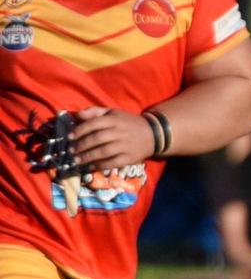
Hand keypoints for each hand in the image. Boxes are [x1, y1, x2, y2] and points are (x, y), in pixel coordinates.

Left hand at [34, 107, 154, 175]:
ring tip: (76, 161)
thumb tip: (77, 115)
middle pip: (97, 139)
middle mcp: (120, 132)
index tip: (70, 137)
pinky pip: (112, 163)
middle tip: (71, 150)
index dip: (80, 131)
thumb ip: (94, 112)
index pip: (94, 124)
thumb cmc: (128, 122)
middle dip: (82, 145)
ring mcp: (126, 146)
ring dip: (88, 157)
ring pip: (103, 152)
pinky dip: (99, 165)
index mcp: (115, 120)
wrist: (153, 133)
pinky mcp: (130, 158)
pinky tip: (90, 167)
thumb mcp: (113, 113)